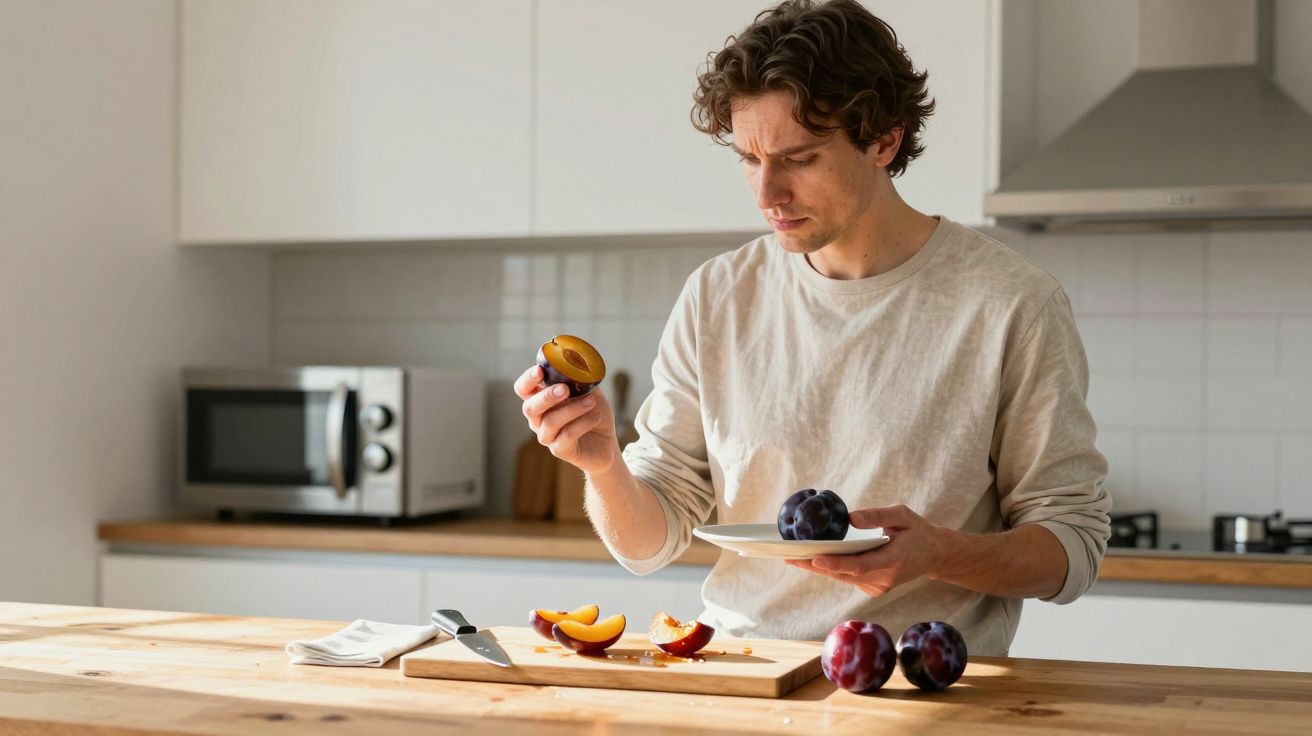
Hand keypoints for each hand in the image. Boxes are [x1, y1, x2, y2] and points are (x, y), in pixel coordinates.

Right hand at [514, 365, 619, 474]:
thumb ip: (581, 379)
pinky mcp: (560, 450)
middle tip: (564, 389)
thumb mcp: (590, 392)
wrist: (607, 443)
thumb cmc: (594, 413)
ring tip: (591, 401)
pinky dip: (582, 423)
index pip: (523, 389)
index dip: (527, 380)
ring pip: (550, 422)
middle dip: (546, 397)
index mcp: (541, 400)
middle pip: (529, 408)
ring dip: (572, 409)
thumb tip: (579, 364)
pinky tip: (595, 416)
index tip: (540, 370)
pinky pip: (566, 436)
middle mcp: (538, 419)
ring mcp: (547, 436)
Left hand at [784, 504, 953, 597]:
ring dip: (819, 568)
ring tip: (792, 558)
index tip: (814, 558)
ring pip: (843, 577)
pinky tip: (812, 559)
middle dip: (815, 565)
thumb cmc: (917, 531)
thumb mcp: (903, 515)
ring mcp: (879, 586)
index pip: (859, 565)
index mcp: (894, 560)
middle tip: (788, 557)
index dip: (835, 563)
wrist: (934, 554)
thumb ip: (877, 516)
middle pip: (844, 573)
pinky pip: (848, 577)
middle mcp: (884, 578)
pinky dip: (832, 568)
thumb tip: (850, 518)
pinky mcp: (874, 587)